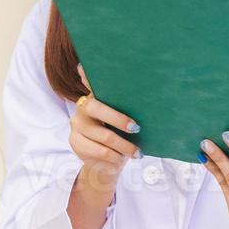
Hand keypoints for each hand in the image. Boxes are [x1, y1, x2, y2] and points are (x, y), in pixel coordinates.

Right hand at [70, 65, 138, 194]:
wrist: (106, 164)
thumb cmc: (122, 136)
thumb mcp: (128, 121)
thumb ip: (131, 107)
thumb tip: (153, 94)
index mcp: (97, 97)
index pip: (92, 82)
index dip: (87, 74)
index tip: (86, 65)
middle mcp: (83, 107)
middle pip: (97, 108)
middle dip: (119, 119)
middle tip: (137, 128)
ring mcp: (77, 125)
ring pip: (104, 135)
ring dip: (124, 146)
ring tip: (138, 152)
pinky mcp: (75, 143)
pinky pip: (99, 151)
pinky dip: (115, 157)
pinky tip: (122, 159)